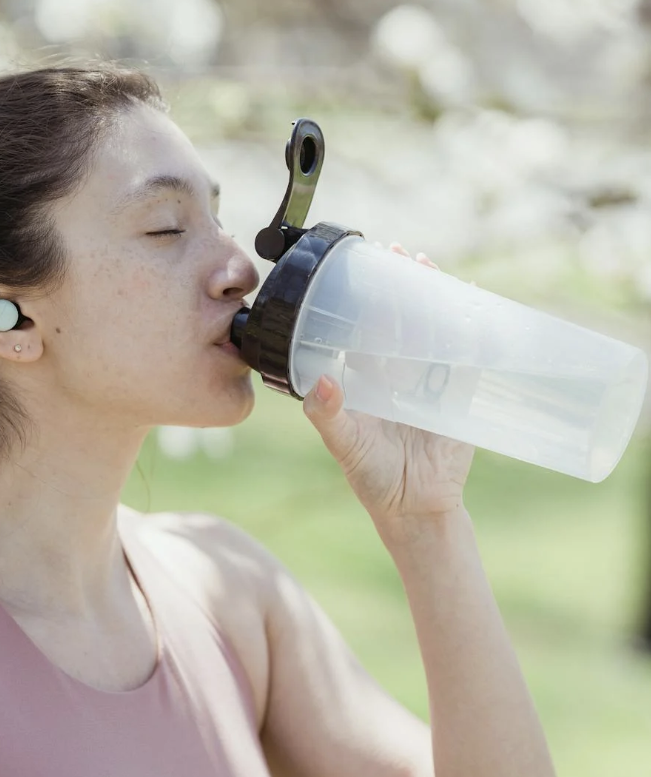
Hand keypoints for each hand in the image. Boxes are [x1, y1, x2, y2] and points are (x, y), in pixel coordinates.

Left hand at [302, 243, 474, 530]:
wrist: (416, 506)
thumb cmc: (373, 477)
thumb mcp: (346, 446)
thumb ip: (329, 416)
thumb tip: (323, 382)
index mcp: (363, 381)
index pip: (358, 331)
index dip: (358, 301)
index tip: (357, 270)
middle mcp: (393, 375)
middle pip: (396, 320)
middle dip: (397, 286)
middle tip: (397, 252)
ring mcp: (427, 381)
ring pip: (430, 329)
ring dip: (431, 296)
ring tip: (428, 264)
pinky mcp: (457, 393)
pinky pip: (465, 353)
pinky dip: (469, 326)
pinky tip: (471, 299)